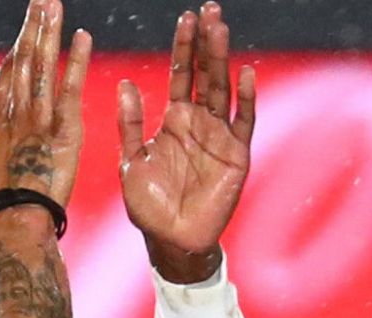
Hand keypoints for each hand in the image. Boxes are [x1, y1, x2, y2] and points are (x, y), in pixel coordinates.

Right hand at [0, 0, 91, 207]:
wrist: (13, 219)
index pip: (6, 74)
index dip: (17, 47)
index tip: (27, 25)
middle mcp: (12, 112)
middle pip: (22, 61)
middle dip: (31, 28)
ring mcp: (36, 119)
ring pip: (41, 67)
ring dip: (48, 33)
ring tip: (53, 5)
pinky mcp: (62, 129)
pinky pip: (69, 88)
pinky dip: (75, 61)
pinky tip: (82, 36)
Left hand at [119, 2, 255, 280]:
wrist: (170, 240)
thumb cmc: (148, 205)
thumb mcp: (131, 160)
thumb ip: (130, 124)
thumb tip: (126, 84)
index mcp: (173, 122)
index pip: (180, 76)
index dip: (183, 48)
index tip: (185, 19)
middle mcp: (198, 123)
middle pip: (204, 75)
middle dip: (206, 44)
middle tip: (209, 10)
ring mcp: (220, 136)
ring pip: (223, 89)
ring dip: (222, 59)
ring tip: (220, 29)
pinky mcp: (236, 154)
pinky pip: (243, 121)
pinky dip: (245, 98)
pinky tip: (244, 72)